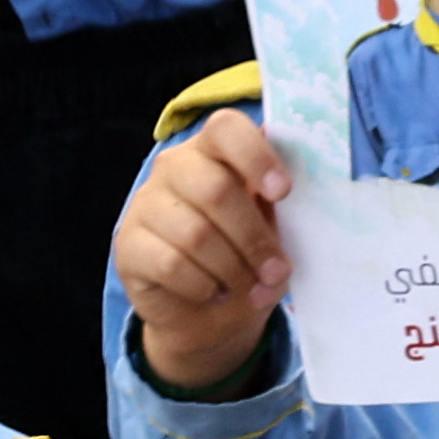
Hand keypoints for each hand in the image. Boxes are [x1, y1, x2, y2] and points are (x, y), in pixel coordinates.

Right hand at [114, 114, 293, 396]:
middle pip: (216, 190)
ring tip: (247, 286)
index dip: (256, 156)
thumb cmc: (242, 255)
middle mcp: (174, 167)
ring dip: (233, 270)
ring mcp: (145, 204)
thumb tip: (309, 197)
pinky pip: (172, 265)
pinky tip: (212, 292)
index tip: (284, 192)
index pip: (226, 128)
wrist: (202, 310)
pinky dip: (203, 287)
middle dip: (254, 238)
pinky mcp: (128, 245)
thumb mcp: (268, 227)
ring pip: (195, 235)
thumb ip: (279, 207)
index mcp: (213, 150)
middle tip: (276, 270)